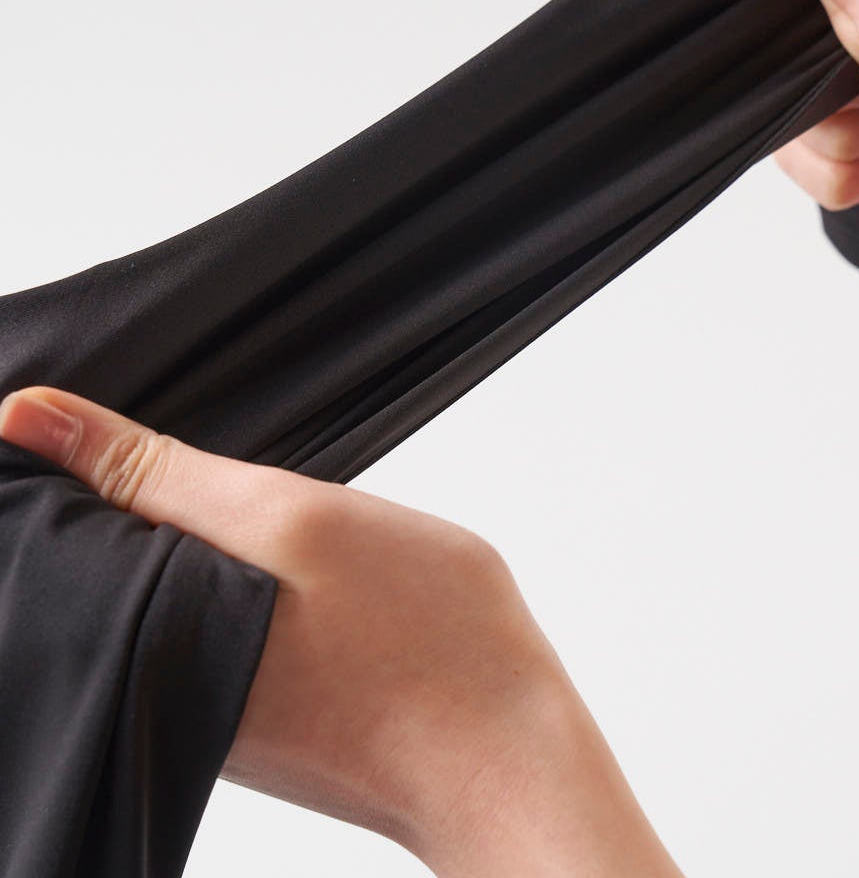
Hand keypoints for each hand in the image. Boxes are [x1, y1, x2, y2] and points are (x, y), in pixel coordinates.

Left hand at [0, 385, 684, 877]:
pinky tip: (277, 554)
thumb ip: (157, 471)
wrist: (504, 758)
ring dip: (178, 530)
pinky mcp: (253, 710)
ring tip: (233, 490)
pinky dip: (224, 571)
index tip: (72, 407)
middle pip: (99, 561)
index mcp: (141, 635)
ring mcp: (207, 700)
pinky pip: (208, 616)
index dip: (56, 458)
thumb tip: (23, 415)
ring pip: (160, 584)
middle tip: (174, 434)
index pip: (47, 536)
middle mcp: (155, 680)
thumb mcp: (288, 521)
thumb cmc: (417, 641)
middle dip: (116, 490)